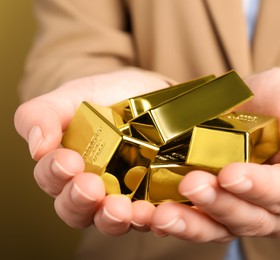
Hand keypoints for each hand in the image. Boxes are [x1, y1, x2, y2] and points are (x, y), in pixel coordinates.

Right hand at [14, 69, 169, 234]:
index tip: (66, 161)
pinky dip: (148, 218)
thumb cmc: (107, 97)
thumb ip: (44, 114)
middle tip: (90, 187)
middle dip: (80, 201)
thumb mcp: (72, 97)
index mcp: (67, 167)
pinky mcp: (153, 200)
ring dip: (112, 218)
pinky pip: (150, 217)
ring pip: (111, 221)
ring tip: (119, 208)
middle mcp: (93, 189)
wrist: (151, 92)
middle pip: (77, 210)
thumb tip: (38, 146)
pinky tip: (148, 211)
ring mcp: (123, 198)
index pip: (52, 180)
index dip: (54, 174)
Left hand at [150, 68, 279, 241]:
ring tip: (161, 215)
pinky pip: (194, 219)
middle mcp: (272, 212)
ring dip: (188, 223)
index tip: (230, 173)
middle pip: (246, 217)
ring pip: (216, 227)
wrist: (268, 103)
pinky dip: (172, 219)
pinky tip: (148, 215)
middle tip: (191, 184)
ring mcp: (240, 212)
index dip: (257, 187)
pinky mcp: (212, 207)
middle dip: (217, 204)